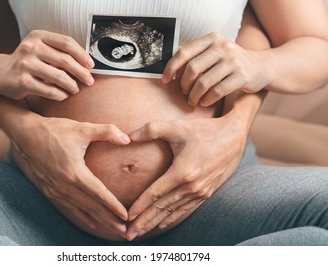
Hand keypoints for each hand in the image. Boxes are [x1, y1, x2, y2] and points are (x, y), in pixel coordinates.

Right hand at [0, 30, 94, 100]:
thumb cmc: (28, 62)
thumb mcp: (40, 50)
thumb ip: (59, 52)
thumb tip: (88, 64)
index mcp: (38, 36)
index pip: (67, 42)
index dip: (83, 55)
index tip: (91, 65)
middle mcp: (30, 47)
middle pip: (65, 60)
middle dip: (82, 73)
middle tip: (89, 81)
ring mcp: (25, 64)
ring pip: (59, 76)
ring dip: (72, 85)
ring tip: (76, 89)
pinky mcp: (21, 81)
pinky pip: (49, 90)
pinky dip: (60, 94)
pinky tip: (63, 96)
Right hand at [11, 115, 130, 237]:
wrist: (25, 134)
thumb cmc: (54, 130)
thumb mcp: (82, 128)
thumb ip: (107, 132)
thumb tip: (127, 139)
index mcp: (74, 172)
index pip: (99, 194)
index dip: (114, 206)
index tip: (127, 216)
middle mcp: (64, 186)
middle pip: (92, 207)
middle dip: (110, 220)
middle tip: (126, 232)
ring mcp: (55, 190)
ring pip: (81, 210)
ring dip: (99, 221)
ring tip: (114, 229)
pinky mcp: (49, 190)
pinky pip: (68, 208)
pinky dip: (82, 217)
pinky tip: (92, 223)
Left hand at [126, 115, 247, 239]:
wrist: (234, 136)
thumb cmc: (204, 130)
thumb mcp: (177, 126)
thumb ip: (151, 129)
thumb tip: (129, 136)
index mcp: (182, 172)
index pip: (155, 193)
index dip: (140, 206)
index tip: (127, 217)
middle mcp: (191, 186)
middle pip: (162, 208)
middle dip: (144, 221)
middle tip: (129, 234)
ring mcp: (200, 192)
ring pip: (173, 211)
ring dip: (155, 222)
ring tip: (141, 232)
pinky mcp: (207, 192)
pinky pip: (186, 209)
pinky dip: (173, 218)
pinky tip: (162, 224)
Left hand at [162, 32, 266, 106]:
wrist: (262, 67)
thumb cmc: (231, 62)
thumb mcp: (215, 52)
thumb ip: (196, 57)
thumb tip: (171, 71)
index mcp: (212, 38)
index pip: (184, 51)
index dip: (171, 67)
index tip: (164, 80)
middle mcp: (223, 46)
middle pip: (192, 68)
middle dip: (184, 84)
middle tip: (183, 92)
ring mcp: (234, 61)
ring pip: (204, 82)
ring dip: (194, 95)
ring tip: (192, 100)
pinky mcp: (242, 76)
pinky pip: (217, 91)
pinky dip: (207, 100)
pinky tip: (204, 102)